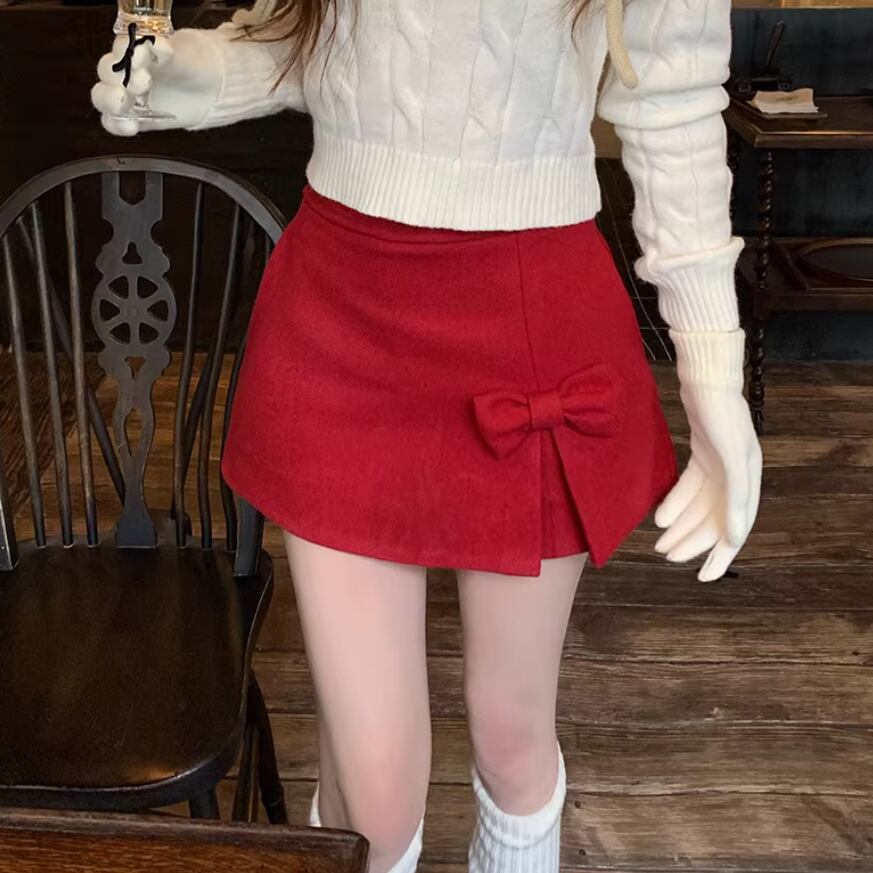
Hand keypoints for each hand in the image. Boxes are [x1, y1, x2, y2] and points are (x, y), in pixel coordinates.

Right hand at [91, 29, 221, 135]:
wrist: (211, 89)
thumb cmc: (197, 66)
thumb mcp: (188, 57)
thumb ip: (170, 53)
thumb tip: (158, 45)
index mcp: (138, 48)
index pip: (122, 47)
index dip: (127, 52)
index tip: (142, 58)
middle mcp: (128, 70)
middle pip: (106, 71)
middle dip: (117, 77)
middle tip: (142, 83)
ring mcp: (129, 94)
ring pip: (103, 96)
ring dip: (109, 101)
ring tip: (125, 105)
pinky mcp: (136, 117)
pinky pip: (115, 122)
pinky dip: (118, 125)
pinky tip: (130, 126)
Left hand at [653, 330, 762, 581]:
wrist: (705, 377)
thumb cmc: (720, 414)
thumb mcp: (733, 456)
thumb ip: (736, 497)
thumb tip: (735, 538)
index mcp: (748, 480)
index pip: (735, 529)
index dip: (720, 556)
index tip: (704, 578)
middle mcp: (736, 476)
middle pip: (712, 520)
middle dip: (691, 541)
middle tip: (666, 556)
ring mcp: (718, 465)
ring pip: (698, 506)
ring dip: (680, 525)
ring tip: (659, 543)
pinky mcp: (701, 455)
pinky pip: (688, 488)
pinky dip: (675, 502)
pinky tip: (659, 516)